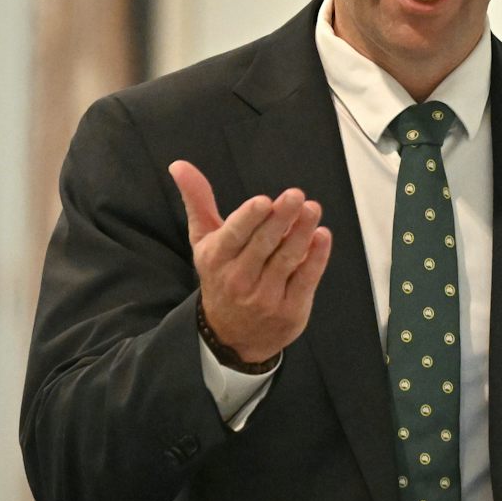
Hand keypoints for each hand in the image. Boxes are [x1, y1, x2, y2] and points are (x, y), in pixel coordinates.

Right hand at [169, 160, 332, 363]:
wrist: (231, 336)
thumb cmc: (221, 275)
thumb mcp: (204, 241)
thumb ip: (198, 201)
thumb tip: (178, 164)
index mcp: (217, 258)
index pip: (234, 235)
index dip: (250, 219)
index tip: (265, 201)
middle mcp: (239, 279)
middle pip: (264, 244)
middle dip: (281, 218)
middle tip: (297, 195)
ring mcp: (266, 297)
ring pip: (287, 259)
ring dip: (302, 233)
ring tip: (313, 210)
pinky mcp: (290, 309)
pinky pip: (305, 279)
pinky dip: (316, 257)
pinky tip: (322, 236)